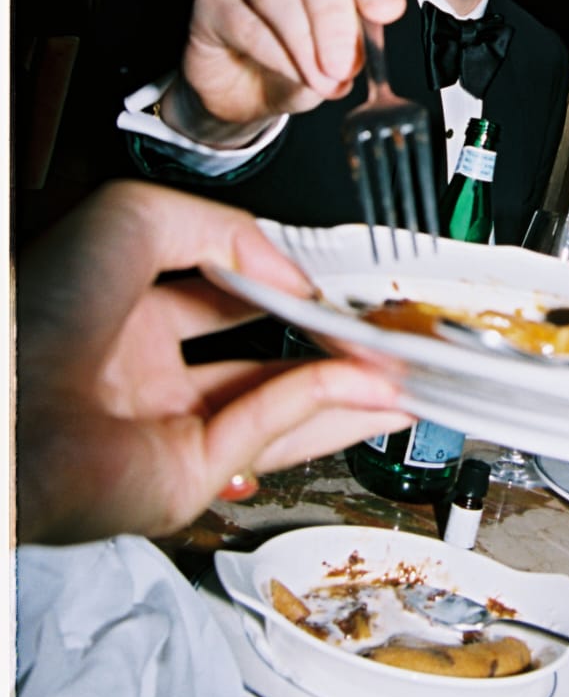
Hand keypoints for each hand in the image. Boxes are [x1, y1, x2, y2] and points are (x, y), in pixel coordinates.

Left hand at [16, 181, 411, 544]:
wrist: (7, 403)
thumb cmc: (38, 310)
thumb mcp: (136, 218)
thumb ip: (226, 229)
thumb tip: (288, 271)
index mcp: (128, 308)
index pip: (229, 294)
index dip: (285, 285)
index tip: (333, 280)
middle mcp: (148, 372)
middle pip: (264, 357)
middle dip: (328, 345)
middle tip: (378, 331)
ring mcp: (169, 427)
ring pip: (280, 407)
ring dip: (346, 389)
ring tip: (401, 370)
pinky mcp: (186, 478)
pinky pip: (268, 432)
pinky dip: (322, 406)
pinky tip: (360, 385)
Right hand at [161, 0, 406, 143]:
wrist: (245, 84)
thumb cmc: (302, 52)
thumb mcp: (341, 48)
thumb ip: (355, 42)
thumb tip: (357, 56)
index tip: (386, 13)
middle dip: (334, 14)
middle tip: (345, 64)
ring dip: (303, 40)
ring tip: (323, 80)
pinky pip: (242, 20)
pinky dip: (274, 54)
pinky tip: (293, 75)